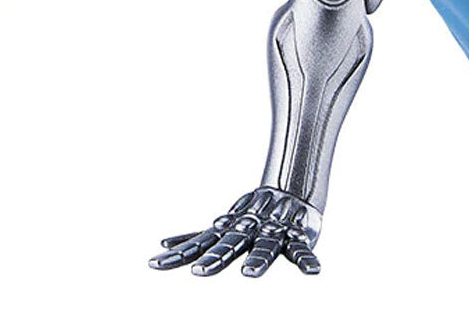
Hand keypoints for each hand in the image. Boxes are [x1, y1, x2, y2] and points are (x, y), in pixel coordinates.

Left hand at [148, 186, 321, 277]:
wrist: (290, 193)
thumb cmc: (251, 218)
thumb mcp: (221, 228)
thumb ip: (196, 238)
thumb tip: (165, 244)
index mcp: (228, 232)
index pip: (198, 243)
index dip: (179, 253)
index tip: (154, 263)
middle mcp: (247, 232)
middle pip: (228, 247)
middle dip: (214, 260)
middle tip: (199, 273)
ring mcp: (272, 235)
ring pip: (264, 250)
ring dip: (257, 262)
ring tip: (249, 275)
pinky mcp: (298, 238)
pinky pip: (303, 252)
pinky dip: (307, 261)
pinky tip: (313, 273)